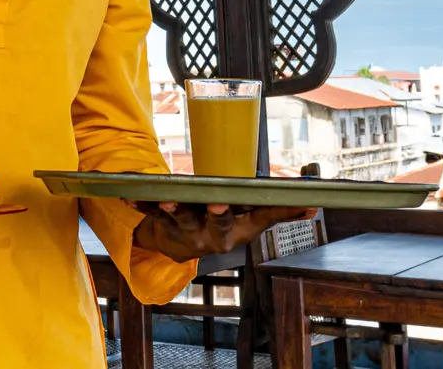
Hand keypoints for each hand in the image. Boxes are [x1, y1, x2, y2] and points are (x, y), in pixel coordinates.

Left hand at [129, 201, 314, 260]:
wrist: (180, 247)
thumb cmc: (221, 225)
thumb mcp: (251, 222)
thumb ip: (278, 212)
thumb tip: (314, 205)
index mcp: (237, 231)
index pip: (260, 219)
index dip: (276, 213)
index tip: (293, 203)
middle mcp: (213, 235)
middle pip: (217, 222)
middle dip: (218, 213)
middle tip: (219, 204)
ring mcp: (187, 232)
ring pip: (182, 219)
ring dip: (175, 209)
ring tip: (168, 199)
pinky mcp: (163, 224)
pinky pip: (150, 213)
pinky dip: (140, 204)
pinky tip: (129, 195)